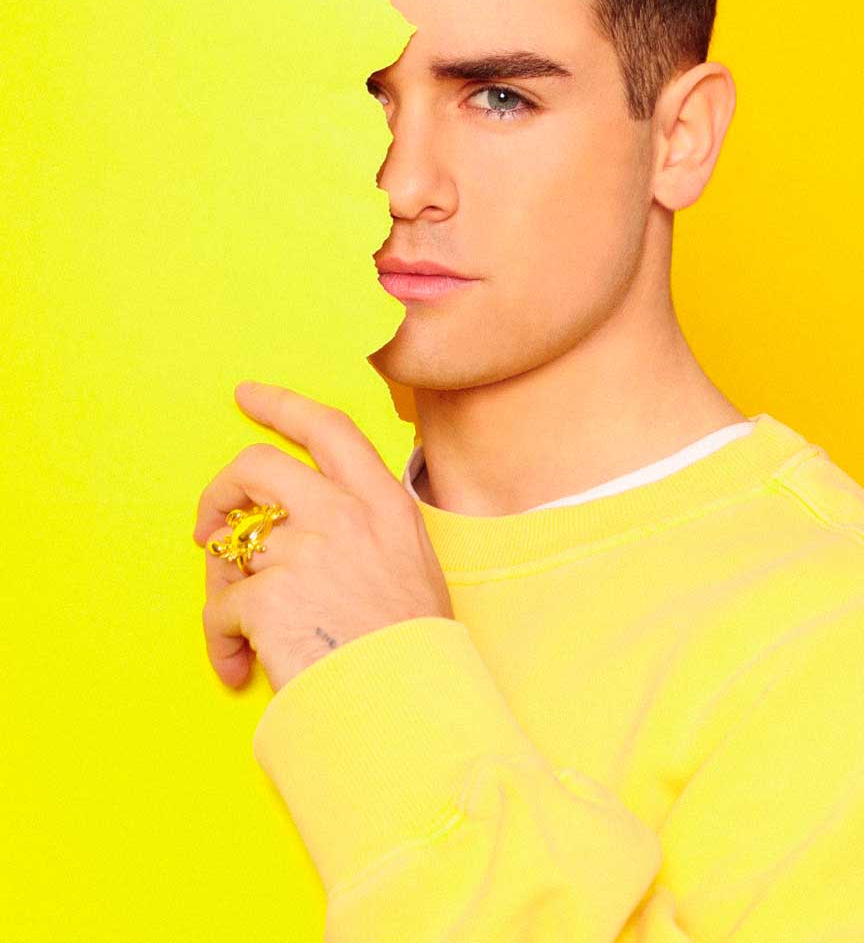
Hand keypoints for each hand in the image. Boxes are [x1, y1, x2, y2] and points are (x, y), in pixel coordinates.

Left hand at [193, 382, 453, 692]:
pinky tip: (240, 666)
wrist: (413, 708)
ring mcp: (305, 551)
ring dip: (227, 591)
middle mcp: (344, 514)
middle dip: (222, 490)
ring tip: (241, 636)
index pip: (328, 428)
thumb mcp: (411, 563)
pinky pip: (222, 606)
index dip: (282, 405)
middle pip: (259, 465)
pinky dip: (222, 639)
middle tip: (208, 524)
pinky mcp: (270, 596)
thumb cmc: (414, 648)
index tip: (248, 395)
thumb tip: (299, 526)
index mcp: (383, 502)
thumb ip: (365, 527)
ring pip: (234, 548)